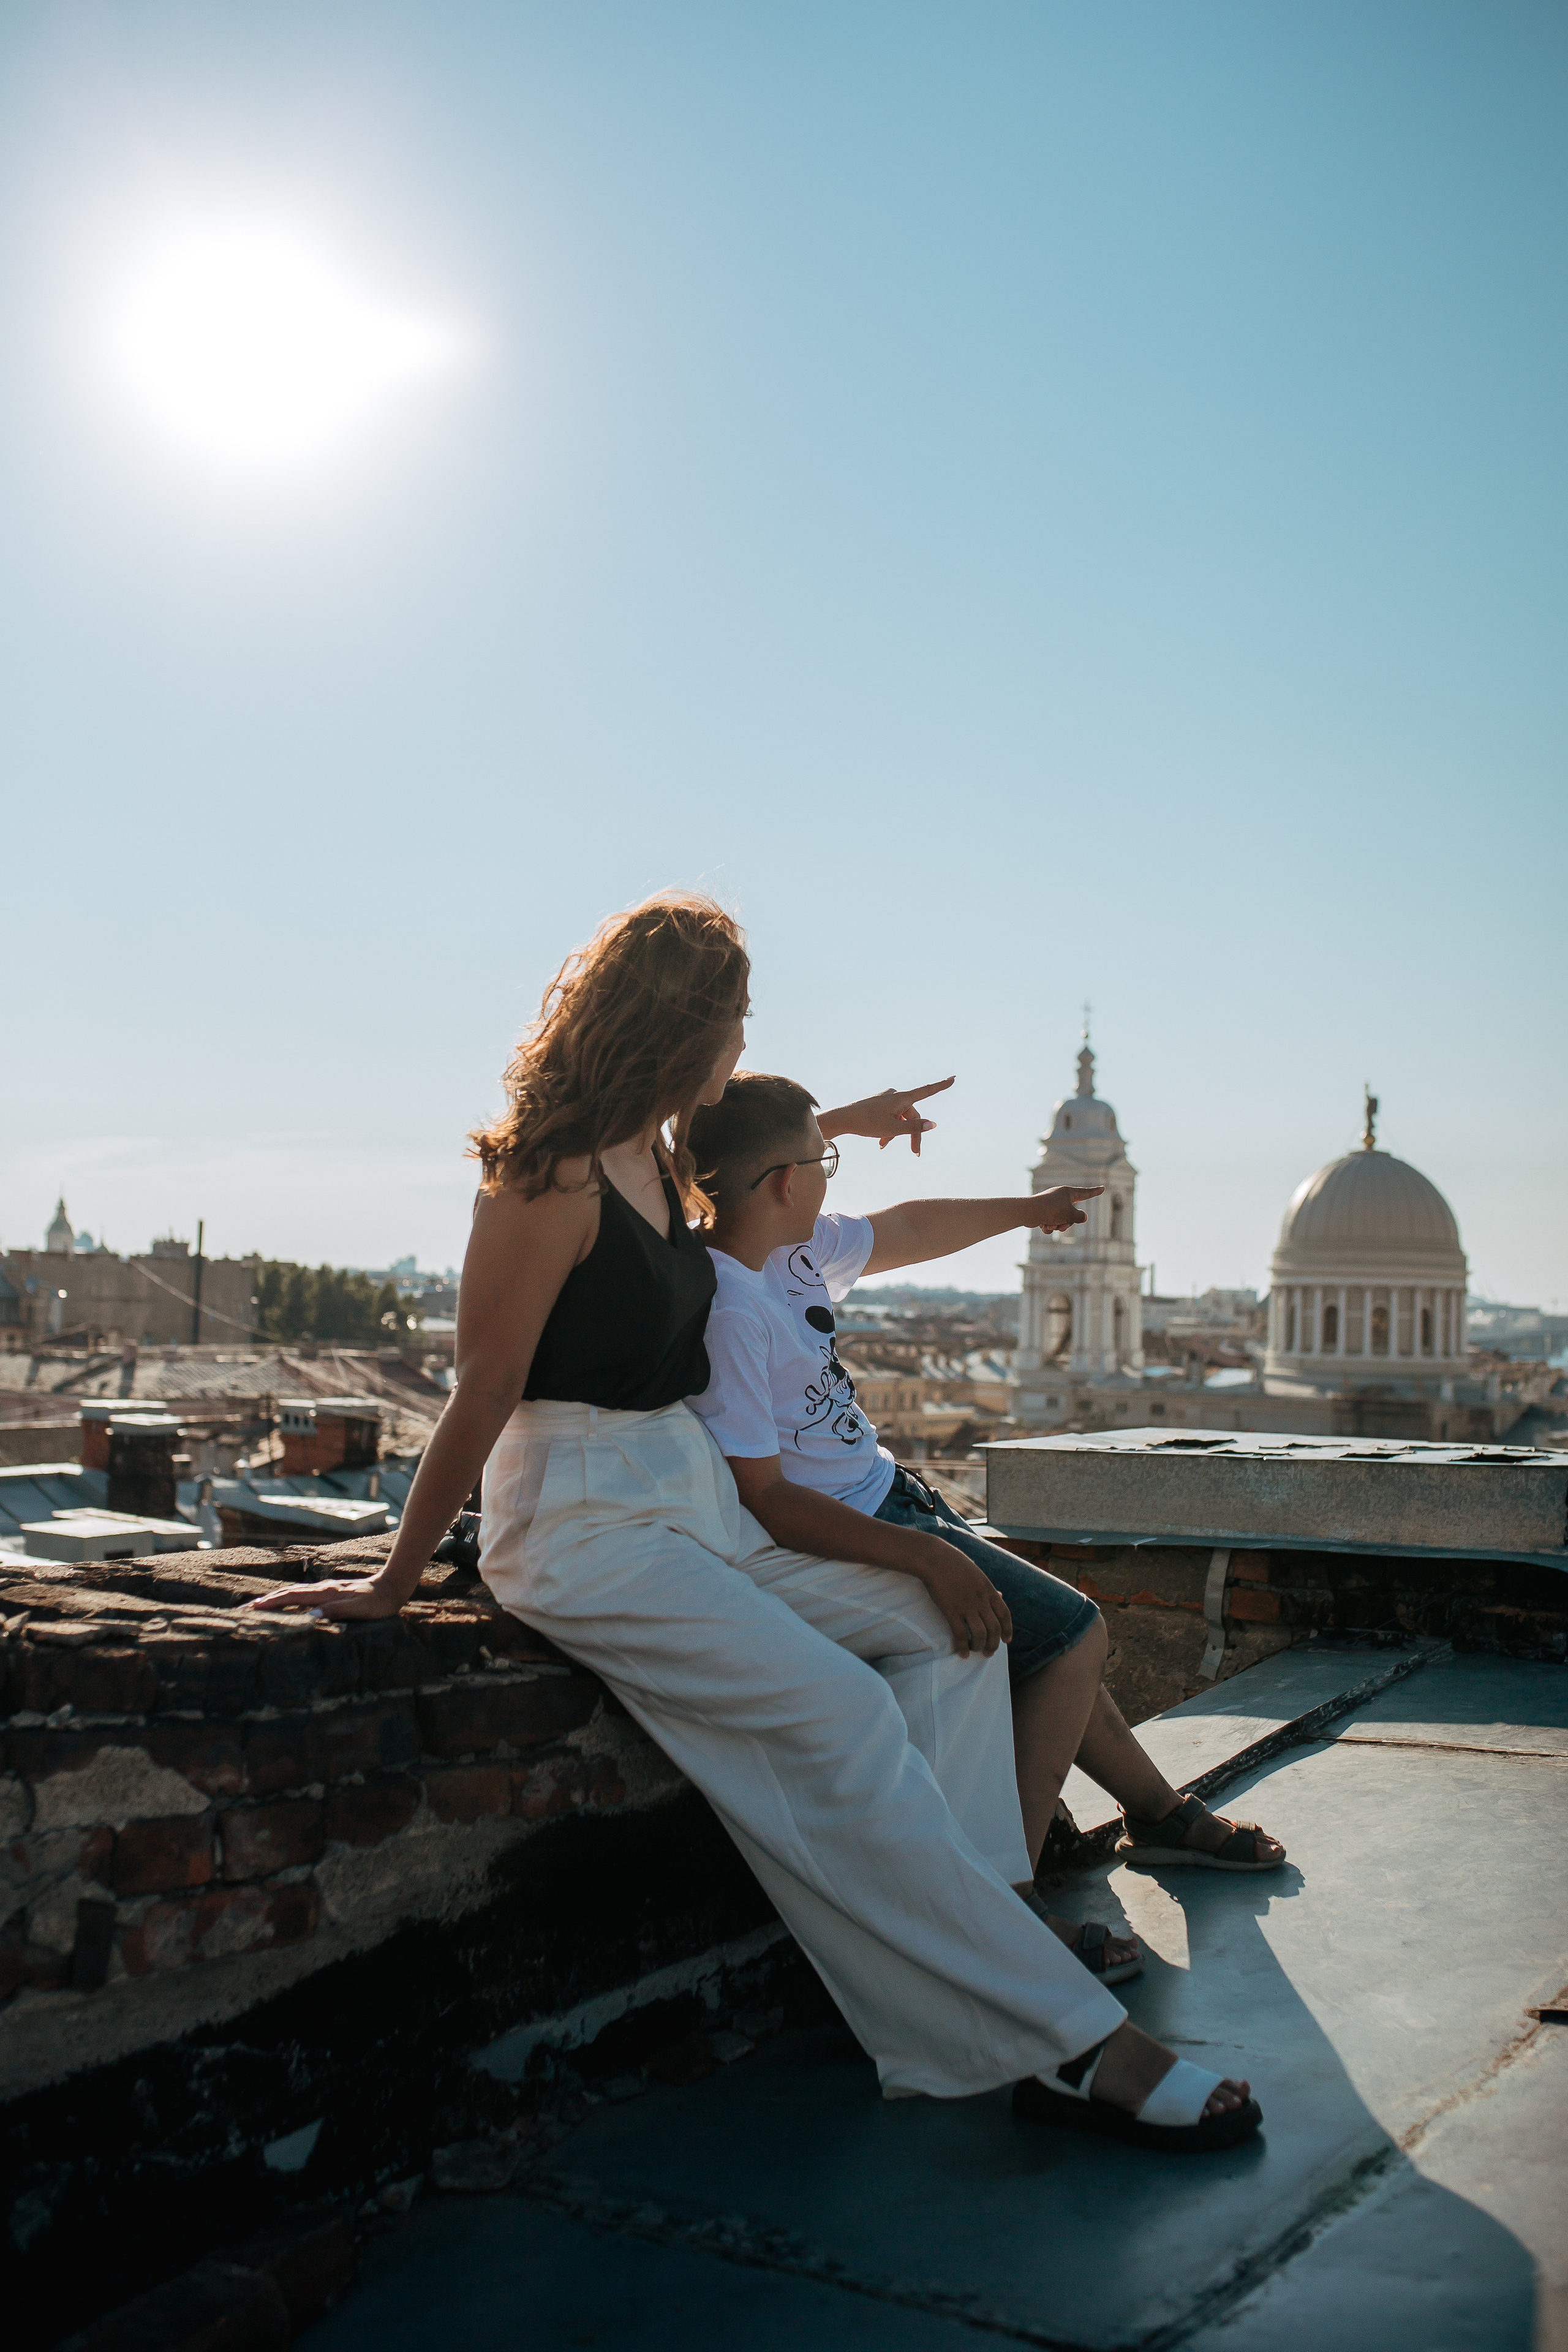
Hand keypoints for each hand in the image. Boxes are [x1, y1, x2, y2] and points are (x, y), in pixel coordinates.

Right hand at [245, 1575, 410, 1620]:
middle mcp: (322, 1589)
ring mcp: (326, 1589)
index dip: (270, 1603)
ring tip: (258, 1606)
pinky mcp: (331, 1592)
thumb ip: (335, 1612)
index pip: (291, 1598)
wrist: (392, 1586)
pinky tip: (287, 1603)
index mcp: (325, 1594)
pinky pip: (303, 1596)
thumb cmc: (377, 1603)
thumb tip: (310, 1616)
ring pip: (294, 1593)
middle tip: (244, 1609)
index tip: (251, 1609)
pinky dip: (288, 1599)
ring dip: (275, 1599)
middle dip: (265, 1601)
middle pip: (287, 1593)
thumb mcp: (358, 1610)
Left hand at [817, 1077, 954, 1155]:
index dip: (941, 1086)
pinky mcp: (879, 1104)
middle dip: (913, 1133)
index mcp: (901, 1098)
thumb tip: (932, 1124)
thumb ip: (913, 1127)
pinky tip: (880, 1141)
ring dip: (897, 1132)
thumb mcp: (892, 1128)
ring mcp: (886, 1099)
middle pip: (913, 1115)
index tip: (953, 1079)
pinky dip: (889, 1128)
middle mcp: (895, 1095)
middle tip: (915, 1153)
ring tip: (883, 1145)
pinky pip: (890, 1116)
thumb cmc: (866, 1123)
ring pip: (900, 1117)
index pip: (926, 1091)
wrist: (841, 1118)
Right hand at [910, 1535, 1013, 1657]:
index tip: (1006, 1640)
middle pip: (994, 1628)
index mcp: (989, 1590)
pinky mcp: (951, 1611)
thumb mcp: (978, 1573)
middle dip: (994, 1644)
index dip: (1007, 1630)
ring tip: (976, 1651)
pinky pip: (960, 1635)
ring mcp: (967, 1606)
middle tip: (989, 1652)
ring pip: (980, 1634)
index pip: (1005, 1615)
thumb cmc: (955, 1563)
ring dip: (980, 1647)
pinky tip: (962, 1653)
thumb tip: (1001, 1595)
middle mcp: (981, 1600)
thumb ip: (990, 1587)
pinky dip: (963, 1647)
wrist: (935, 1559)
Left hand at [1025, 1185, 1101, 1232]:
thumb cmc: (1051, 1209)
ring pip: (1061, 1220)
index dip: (1095, 1192)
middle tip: (1061, 1224)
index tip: (1102, 1188)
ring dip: (1057, 1225)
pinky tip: (1042, 1225)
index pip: (1086, 1193)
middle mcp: (1060, 1197)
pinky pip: (1051, 1222)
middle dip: (1067, 1222)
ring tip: (1050, 1223)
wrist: (1029, 1212)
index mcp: (1068, 1192)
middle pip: (1072, 1213)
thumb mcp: (1070, 1214)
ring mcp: (1051, 1204)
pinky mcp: (1043, 1212)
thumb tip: (1084, 1217)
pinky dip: (1048, 1226)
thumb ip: (1080, 1217)